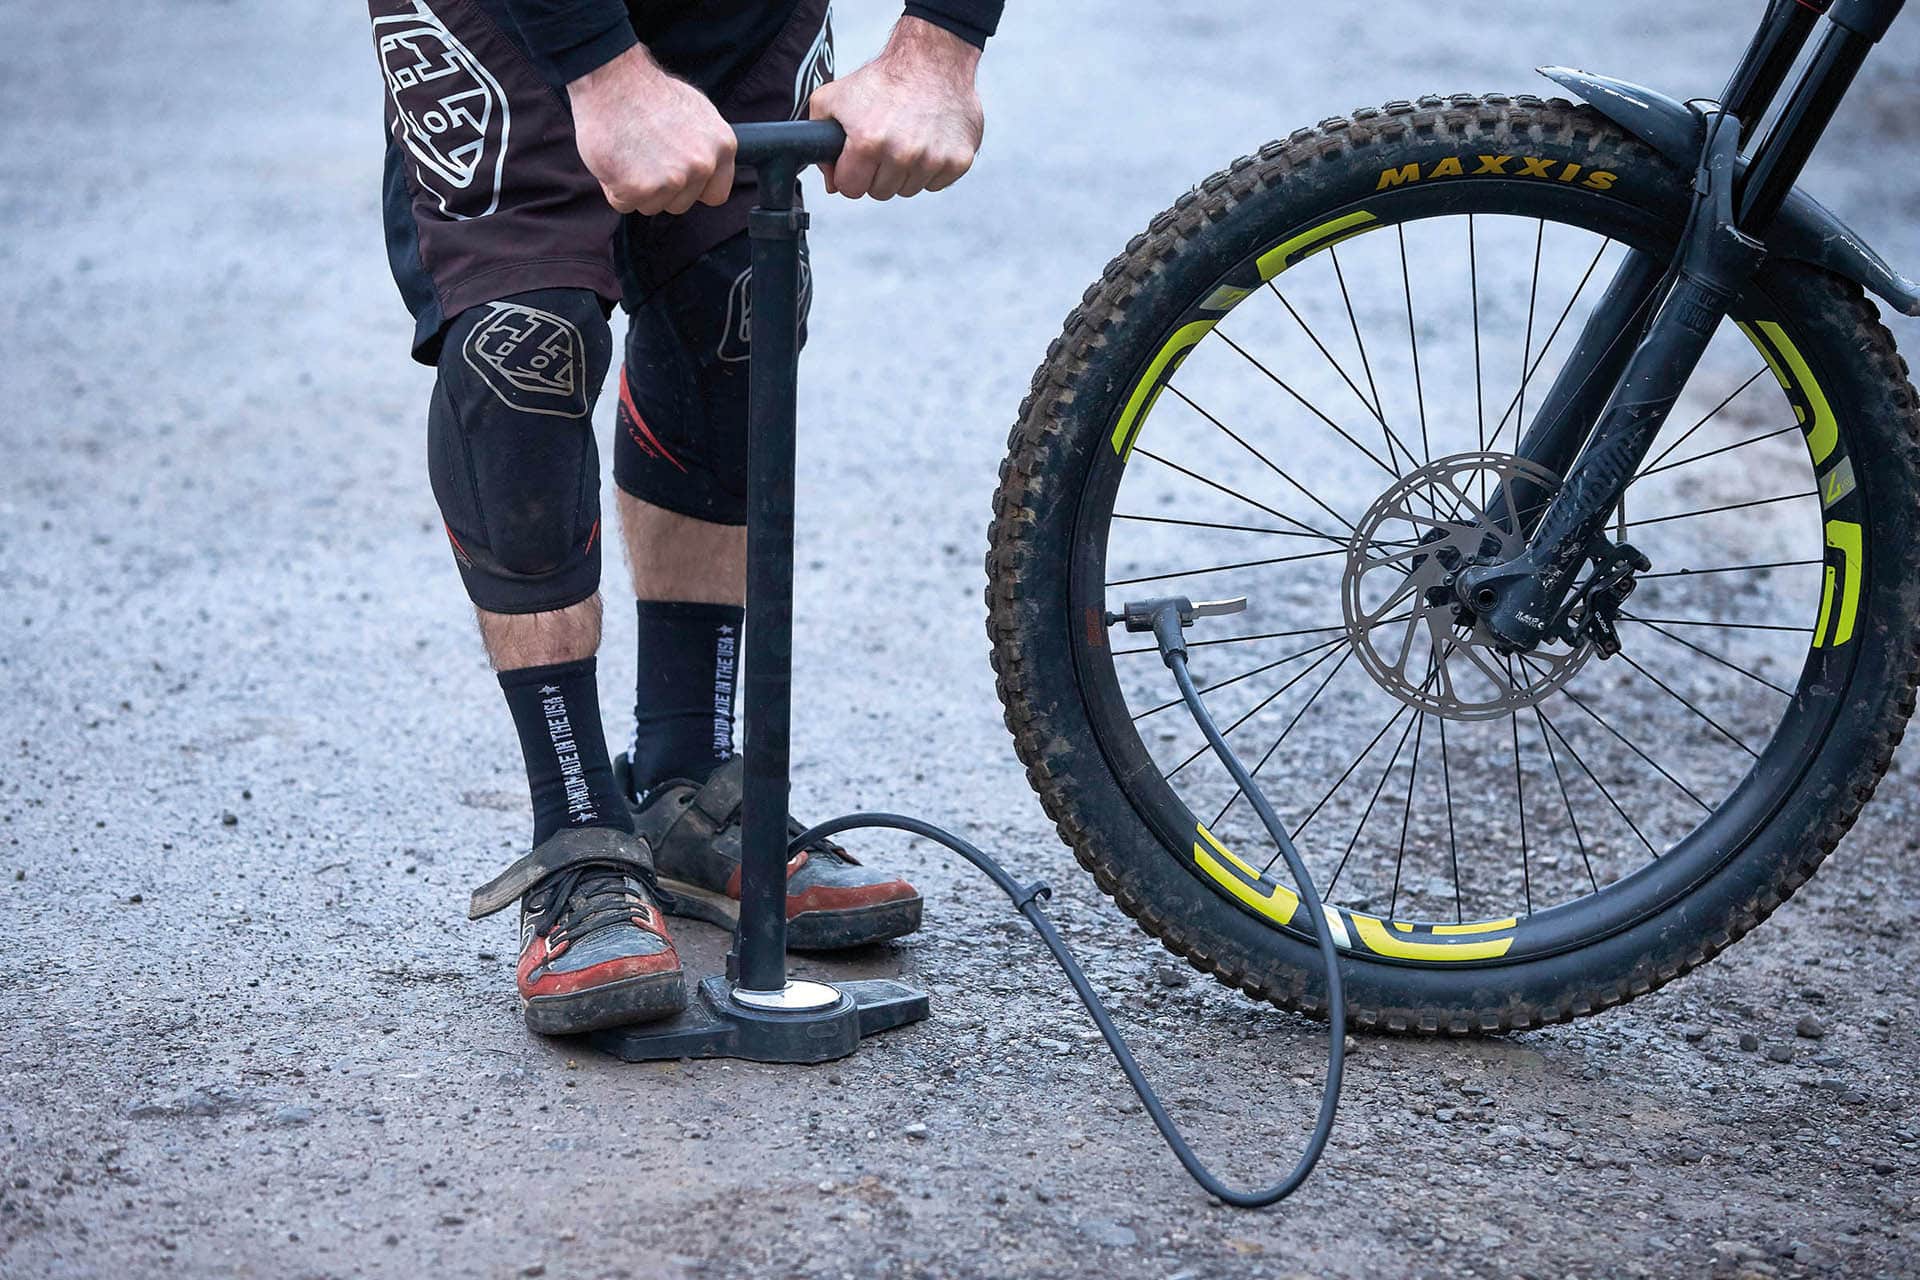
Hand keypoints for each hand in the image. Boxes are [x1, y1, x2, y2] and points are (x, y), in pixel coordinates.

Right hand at [567, 44, 735, 214]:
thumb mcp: (697, 114)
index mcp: (722, 146)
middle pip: (681, 204)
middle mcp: (702, 164)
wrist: (612, 79)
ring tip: (630, 152)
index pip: (716, 194)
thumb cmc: (647, 92)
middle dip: (661, 188)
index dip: (692, 188)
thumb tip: (709, 169)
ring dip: (636, 188)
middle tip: (644, 154)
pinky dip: (613, 187)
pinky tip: (615, 158)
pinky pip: (624, 203)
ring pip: (652, 206)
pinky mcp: (639, 187)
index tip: (677, 175)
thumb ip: (706, 147)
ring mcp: (672, 178)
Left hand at [807, 17, 983, 199]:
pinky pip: (935, 184)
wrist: (931, 59)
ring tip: (906, 138)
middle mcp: (902, 154)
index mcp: (868, 142)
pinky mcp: (959, 160)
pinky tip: (928, 140)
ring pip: (908, 190)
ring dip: (904, 171)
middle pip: (880, 192)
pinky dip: (930, 168)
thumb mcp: (833, 99)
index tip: (857, 158)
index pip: (850, 189)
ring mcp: (933, 159)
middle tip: (884, 143)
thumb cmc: (882, 79)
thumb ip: (819, 141)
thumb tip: (833, 184)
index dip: (850, 174)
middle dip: (877, 173)